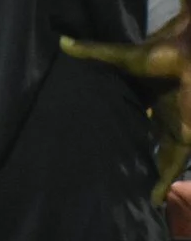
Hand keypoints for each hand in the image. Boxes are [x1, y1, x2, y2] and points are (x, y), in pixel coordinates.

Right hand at [64, 15, 190, 200]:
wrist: (190, 58)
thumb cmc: (161, 54)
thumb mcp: (124, 56)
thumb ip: (95, 52)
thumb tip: (62, 42)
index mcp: (147, 94)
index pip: (132, 112)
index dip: (119, 124)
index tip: (99, 137)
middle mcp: (160, 113)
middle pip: (146, 137)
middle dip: (134, 151)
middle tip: (111, 170)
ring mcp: (173, 126)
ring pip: (160, 155)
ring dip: (149, 171)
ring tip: (127, 191)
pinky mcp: (184, 138)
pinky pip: (173, 164)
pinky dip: (163, 181)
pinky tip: (152, 198)